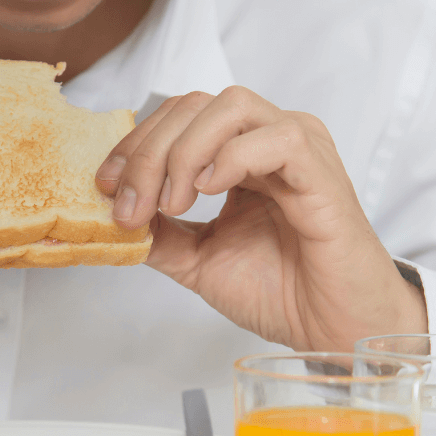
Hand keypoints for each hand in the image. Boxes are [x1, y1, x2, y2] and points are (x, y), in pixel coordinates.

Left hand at [95, 87, 426, 350]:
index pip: (178, 118)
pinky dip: (231, 157)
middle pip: (194, 105)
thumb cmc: (281, 293)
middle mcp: (268, 139)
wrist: (331, 330)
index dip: (134, 145)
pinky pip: (276, 138)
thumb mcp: (197, 259)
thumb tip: (110, 214)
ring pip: (230, 107)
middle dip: (149, 151)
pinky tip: (210, 192)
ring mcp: (299, 149)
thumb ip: (158, 232)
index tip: (104, 187)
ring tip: (173, 203)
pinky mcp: (322, 172)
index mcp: (240, 153)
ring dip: (184, 151)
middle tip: (132, 205)